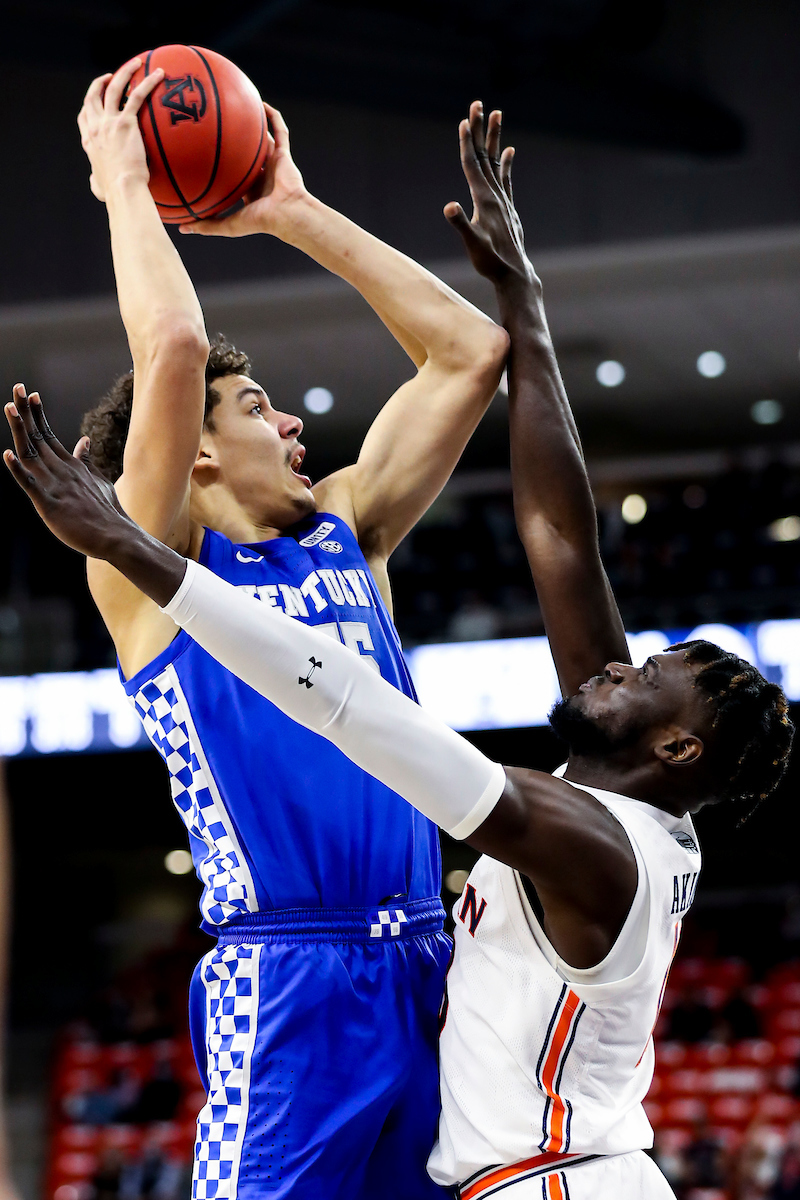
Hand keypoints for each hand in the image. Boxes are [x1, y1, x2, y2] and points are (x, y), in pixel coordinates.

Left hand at [4, 386, 131, 558]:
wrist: (117, 536)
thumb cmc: (107, 512)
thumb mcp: (97, 480)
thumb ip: (86, 460)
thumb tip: (83, 440)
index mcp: (70, 466)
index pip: (49, 435)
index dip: (38, 415)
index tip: (31, 394)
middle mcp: (61, 471)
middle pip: (38, 437)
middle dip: (26, 412)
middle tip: (17, 387)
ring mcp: (55, 486)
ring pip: (31, 453)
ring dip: (20, 430)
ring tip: (10, 408)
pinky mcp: (50, 504)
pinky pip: (29, 485)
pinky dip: (17, 470)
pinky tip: (7, 455)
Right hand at [77, 58, 163, 202]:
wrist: (122, 189)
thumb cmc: (114, 194)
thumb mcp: (99, 187)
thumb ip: (97, 182)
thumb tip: (99, 186)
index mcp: (89, 142)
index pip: (84, 116)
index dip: (90, 105)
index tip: (97, 98)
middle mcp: (95, 128)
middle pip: (93, 96)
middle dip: (101, 82)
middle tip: (112, 75)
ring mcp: (109, 122)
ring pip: (114, 87)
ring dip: (125, 71)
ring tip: (138, 62)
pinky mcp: (126, 122)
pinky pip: (137, 95)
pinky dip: (147, 82)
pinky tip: (159, 74)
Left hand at [179, 103, 305, 238]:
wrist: (288, 215)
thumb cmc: (262, 221)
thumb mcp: (228, 225)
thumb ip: (206, 226)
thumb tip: (181, 229)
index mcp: (251, 190)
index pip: (235, 174)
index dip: (223, 164)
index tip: (205, 153)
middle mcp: (262, 174)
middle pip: (247, 153)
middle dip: (236, 141)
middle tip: (217, 125)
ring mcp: (274, 163)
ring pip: (263, 138)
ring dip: (254, 123)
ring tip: (241, 105)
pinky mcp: (285, 154)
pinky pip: (280, 130)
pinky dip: (272, 116)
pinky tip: (260, 102)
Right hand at [445, 102, 534, 288]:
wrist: (514, 273)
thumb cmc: (490, 260)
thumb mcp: (472, 243)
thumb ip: (460, 223)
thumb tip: (448, 207)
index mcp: (484, 198)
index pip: (472, 164)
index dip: (466, 142)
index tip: (465, 120)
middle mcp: (495, 194)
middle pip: (483, 155)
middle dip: (479, 129)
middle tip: (478, 104)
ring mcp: (502, 200)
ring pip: (495, 162)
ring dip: (493, 138)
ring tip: (496, 115)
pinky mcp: (507, 208)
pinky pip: (505, 179)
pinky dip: (505, 163)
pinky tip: (509, 152)